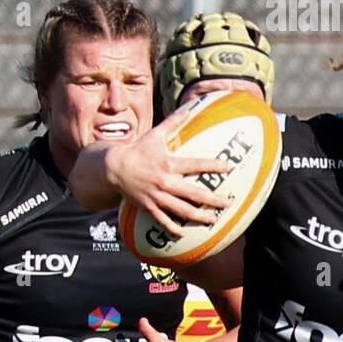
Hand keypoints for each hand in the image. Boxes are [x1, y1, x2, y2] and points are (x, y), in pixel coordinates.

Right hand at [106, 118, 231, 238]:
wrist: (115, 168)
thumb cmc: (138, 150)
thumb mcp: (155, 135)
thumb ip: (173, 122)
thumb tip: (188, 108)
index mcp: (169, 165)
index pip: (196, 165)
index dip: (213, 166)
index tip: (228, 168)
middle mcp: (165, 183)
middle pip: (194, 194)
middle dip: (212, 200)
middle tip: (227, 203)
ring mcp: (157, 197)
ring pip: (182, 210)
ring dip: (199, 216)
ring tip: (213, 220)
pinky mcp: (149, 207)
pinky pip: (163, 221)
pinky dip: (173, 228)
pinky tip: (184, 232)